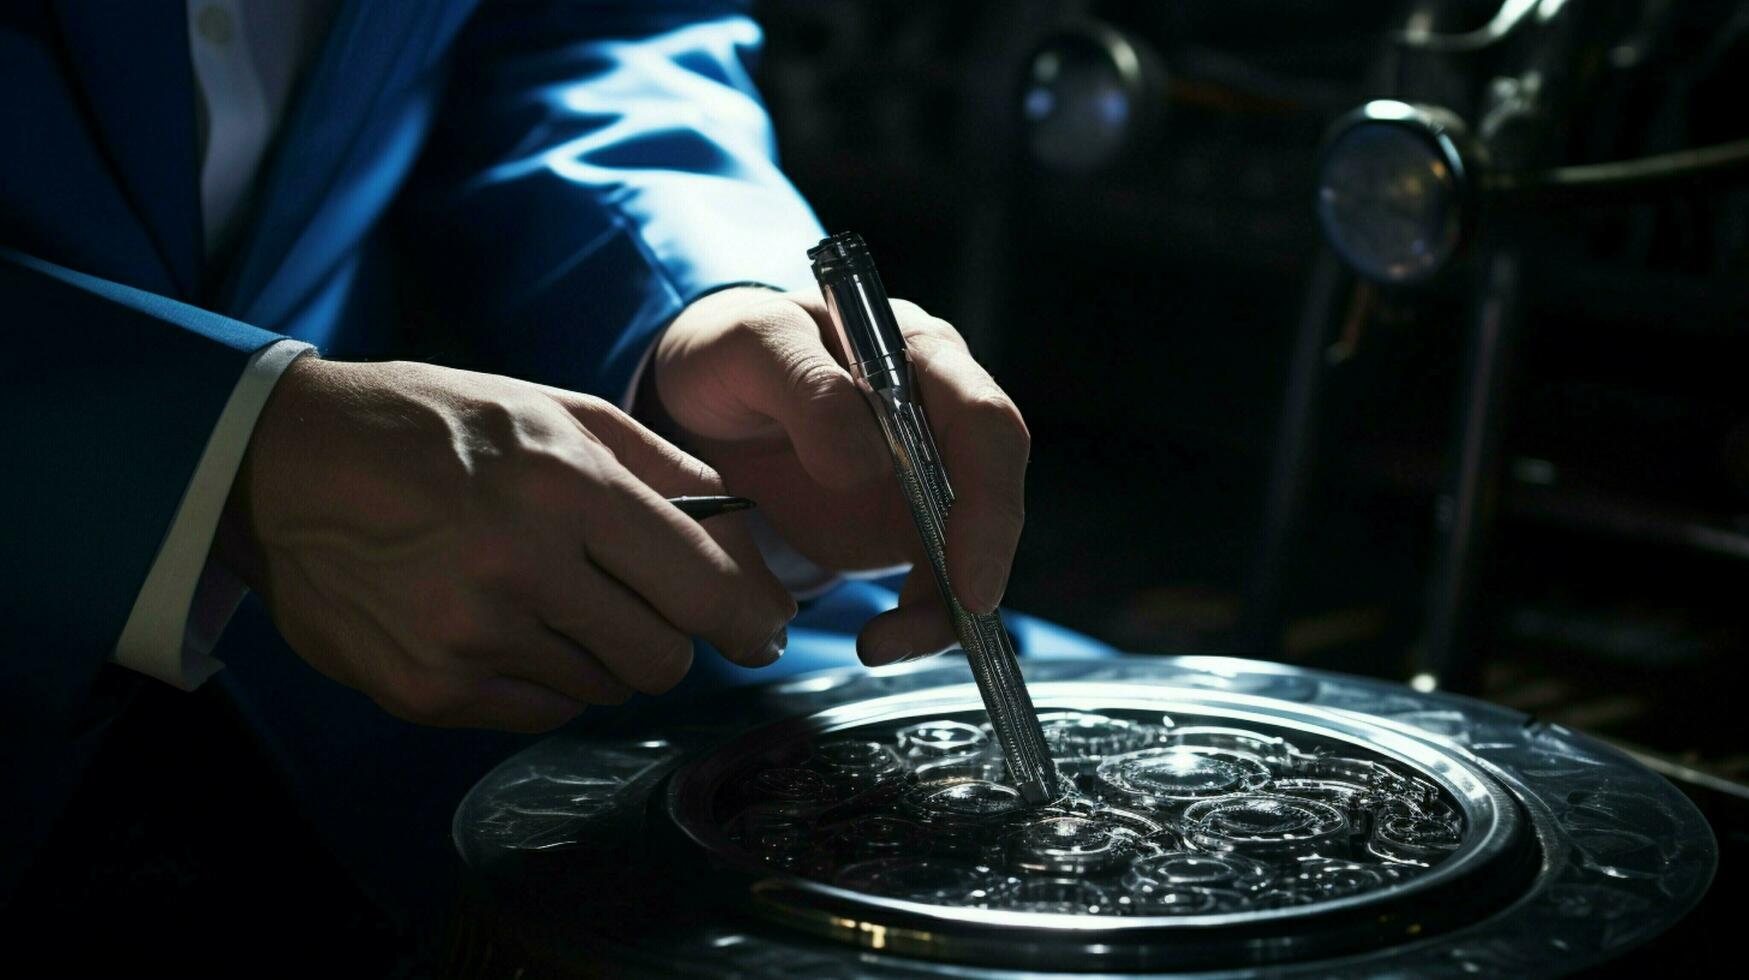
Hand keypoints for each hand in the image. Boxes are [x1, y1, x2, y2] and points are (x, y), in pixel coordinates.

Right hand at [221, 358, 795, 732]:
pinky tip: (504, 624)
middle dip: (670, 635)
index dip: (749, 615)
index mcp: (565, 487)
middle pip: (663, 658)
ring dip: (600, 652)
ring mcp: (472, 640)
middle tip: (640, 602)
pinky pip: (540, 711)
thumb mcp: (552, 408)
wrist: (281, 466)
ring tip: (546, 595)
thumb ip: (659, 464)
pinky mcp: (429, 691)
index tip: (765, 628)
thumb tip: (742, 526)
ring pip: (604, 689)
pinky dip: (543, 677)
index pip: (701, 585)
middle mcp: (523, 570)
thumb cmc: (431, 425)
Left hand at [649, 288, 1029, 665]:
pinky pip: (932, 579)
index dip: (988, 496)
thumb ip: (807, 388)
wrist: (700, 400)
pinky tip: (881, 642)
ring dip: (946, 605)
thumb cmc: (732, 354)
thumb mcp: (751, 346)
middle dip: (983, 558)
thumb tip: (864, 465)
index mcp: (916, 355)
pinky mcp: (902, 525)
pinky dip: (916, 620)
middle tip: (960, 613)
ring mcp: (925, 474)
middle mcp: (939, 413)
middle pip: (994, 487)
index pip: (983, 419)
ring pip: (971, 545)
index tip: (966, 567)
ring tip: (885, 643)